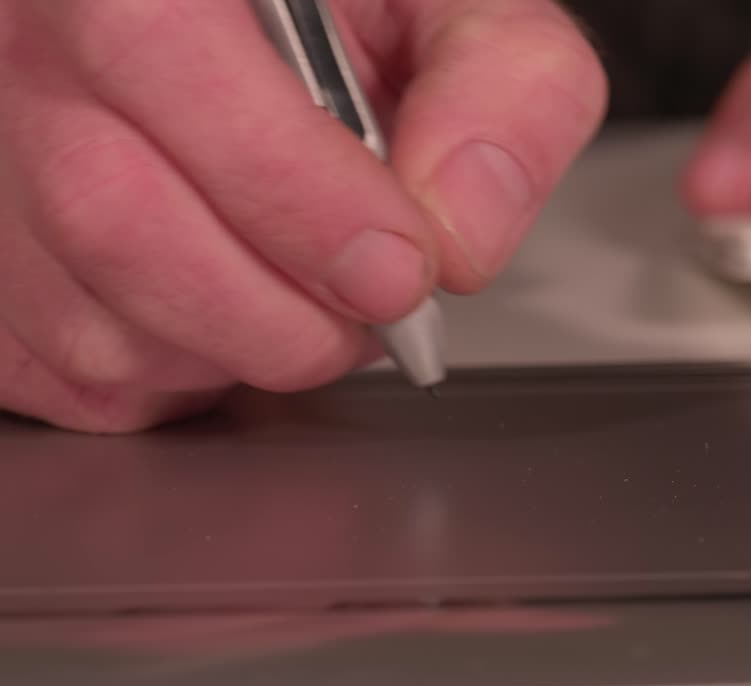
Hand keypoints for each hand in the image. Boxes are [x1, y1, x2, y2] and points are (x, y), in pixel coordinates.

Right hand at [0, 0, 605, 432]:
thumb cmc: (348, 18)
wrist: (276, 38)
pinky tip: (232, 310)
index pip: (161, 55)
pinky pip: (69, 381)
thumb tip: (458, 231)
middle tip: (376, 305)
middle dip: (286, 310)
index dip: (294, 192)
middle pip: (114, 217)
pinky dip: (183, 380)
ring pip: (90, 324)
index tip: (400, 268)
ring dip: (240, 350)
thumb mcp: (455, 8)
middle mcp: (27, 49)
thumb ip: (502, 88)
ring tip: (306, 293)